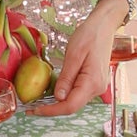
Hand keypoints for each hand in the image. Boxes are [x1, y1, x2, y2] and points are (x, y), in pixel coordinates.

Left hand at [31, 0, 127, 116]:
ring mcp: (97, 87)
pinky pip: (78, 94)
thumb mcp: (73, 54)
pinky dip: (64, 95)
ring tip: (39, 101)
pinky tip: (54, 92)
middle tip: (32, 108)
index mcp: (92, 82)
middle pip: (72, 106)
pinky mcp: (94, 83)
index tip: (34, 110)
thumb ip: (66, 78)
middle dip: (52, 109)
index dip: (51, 111)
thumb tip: (58, 97)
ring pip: (75, 102)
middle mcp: (97, 89)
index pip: (70, 106)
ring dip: (57, 103)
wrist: (104, 26)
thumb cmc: (89, 36)